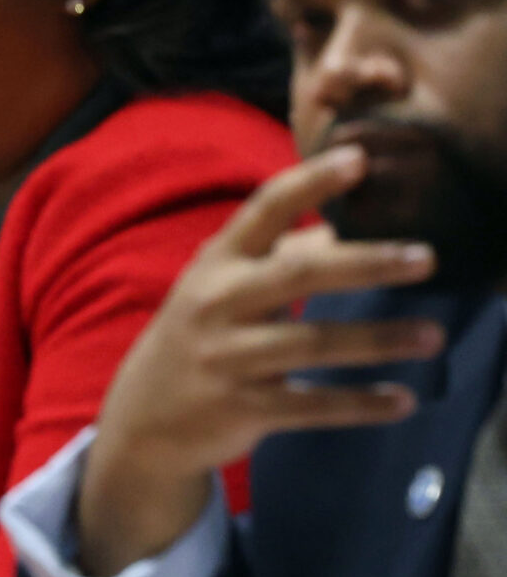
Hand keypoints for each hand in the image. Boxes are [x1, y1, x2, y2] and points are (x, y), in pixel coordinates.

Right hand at [77, 146, 441, 574]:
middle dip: (364, 263)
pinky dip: (359, 404)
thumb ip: (278, 256)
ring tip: (433, 336)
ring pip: (311, 343)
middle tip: (425, 257)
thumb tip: (344, 225)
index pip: (264, 209)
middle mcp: (218, 303)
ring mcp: (227, 358)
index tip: (359, 159)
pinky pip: (310, 406)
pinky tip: (402, 401)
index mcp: (216, 263)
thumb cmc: (198, 335)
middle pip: (297, 275)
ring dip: (376, 340)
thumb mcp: (223, 286)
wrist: (143, 417)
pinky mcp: (242, 408)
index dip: (310, 182)